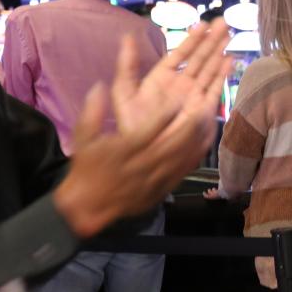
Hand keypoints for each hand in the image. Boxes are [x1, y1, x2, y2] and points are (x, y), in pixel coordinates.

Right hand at [54, 20, 231, 237]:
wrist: (90, 206)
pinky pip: (183, 171)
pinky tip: (204, 144)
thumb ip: (93, 111)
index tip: (180, 97)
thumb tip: (99, 85)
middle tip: (203, 108)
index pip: (150, 127)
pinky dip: (195, 156)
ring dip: (197, 139)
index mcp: (125, 148)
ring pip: (182, 156)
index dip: (167, 111)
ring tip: (208, 122)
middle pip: (173, 141)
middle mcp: (143, 162)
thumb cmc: (87, 168)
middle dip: (190, 124)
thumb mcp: (83, 138)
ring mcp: (155, 177)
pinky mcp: (162, 188)